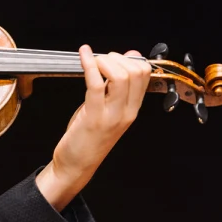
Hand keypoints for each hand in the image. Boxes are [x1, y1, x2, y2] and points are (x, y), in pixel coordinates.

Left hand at [37, 45, 151, 210]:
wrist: (76, 165)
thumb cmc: (88, 137)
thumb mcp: (107, 109)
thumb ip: (115, 87)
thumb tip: (124, 60)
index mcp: (132, 108)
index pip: (145, 74)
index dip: (130, 59)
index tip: (114, 58)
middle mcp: (126, 111)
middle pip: (136, 72)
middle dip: (117, 58)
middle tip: (101, 61)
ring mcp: (112, 115)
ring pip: (120, 76)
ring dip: (104, 61)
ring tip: (93, 62)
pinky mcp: (93, 117)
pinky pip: (96, 84)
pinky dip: (89, 65)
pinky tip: (83, 56)